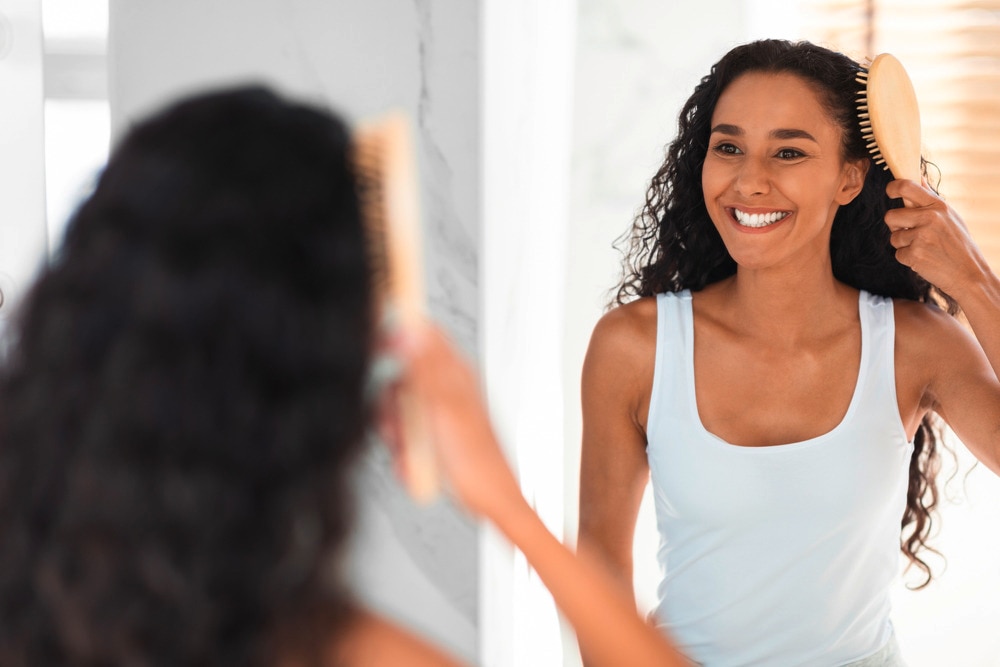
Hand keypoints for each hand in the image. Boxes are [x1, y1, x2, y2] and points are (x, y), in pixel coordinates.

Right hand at [391, 322, 522, 518]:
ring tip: (409, 449)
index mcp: (454, 373)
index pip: (423, 334)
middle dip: (391, 403)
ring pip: (397, 407)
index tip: (379, 351)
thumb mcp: (444, 409)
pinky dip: (403, 449)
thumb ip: (424, 368)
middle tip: (400, 424)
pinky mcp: (429, 436)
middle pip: (400, 376)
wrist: (487, 501)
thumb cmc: (478, 462)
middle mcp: (445, 388)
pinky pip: (402, 433)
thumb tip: (409, 329)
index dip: (397, 336)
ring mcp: (436, 413)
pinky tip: (413, 461)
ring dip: (396, 431)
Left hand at [884, 179, 990, 299]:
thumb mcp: (950, 217)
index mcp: (939, 206)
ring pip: (893, 237)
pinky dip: (908, 258)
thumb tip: (918, 179)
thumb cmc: (958, 244)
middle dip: (895, 226)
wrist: (969, 274)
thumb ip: (931, 200)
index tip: (890, 191)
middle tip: (910, 232)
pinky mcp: (914, 254)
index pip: (907, 186)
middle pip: (890, 216)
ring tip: (925, 248)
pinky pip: (898, 253)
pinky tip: (925, 259)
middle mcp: (930, 218)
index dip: (893, 187)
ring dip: (904, 244)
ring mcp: (921, 236)